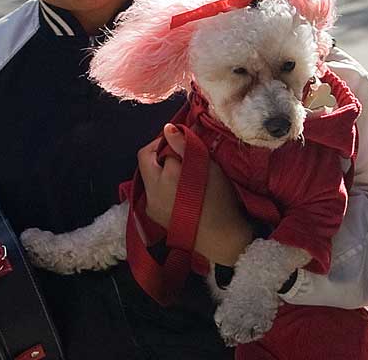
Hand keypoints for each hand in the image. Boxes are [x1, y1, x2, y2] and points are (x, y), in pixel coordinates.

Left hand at [137, 124, 253, 265]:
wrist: (221, 238)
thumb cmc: (220, 199)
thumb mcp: (207, 166)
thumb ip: (184, 145)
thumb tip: (167, 127)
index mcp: (168, 175)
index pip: (162, 146)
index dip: (172, 141)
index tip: (183, 143)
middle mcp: (153, 189)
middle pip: (146, 159)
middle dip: (159, 152)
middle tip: (178, 154)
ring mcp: (150, 204)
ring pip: (148, 175)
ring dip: (159, 168)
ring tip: (180, 173)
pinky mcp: (152, 215)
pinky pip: (151, 190)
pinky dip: (160, 184)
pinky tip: (177, 190)